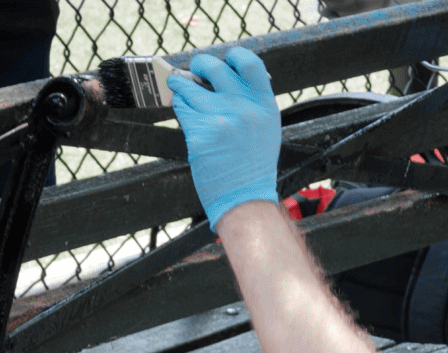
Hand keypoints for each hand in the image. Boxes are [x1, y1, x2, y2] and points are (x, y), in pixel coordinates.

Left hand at [167, 47, 280, 231]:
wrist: (246, 201)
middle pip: (214, 67)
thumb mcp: (266, 130)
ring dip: (182, 88)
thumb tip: (224, 79)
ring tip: (182, 91)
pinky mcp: (201, 134)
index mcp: (265, 106)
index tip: (224, 61)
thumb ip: (252, 103)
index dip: (233, 57)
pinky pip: (183, 109)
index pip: (249, 63)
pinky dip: (181, 109)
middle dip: (199, 64)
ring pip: (190, 87)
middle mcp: (245, 109)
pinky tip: (187, 116)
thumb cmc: (253, 169)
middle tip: (194, 70)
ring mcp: (222, 120)